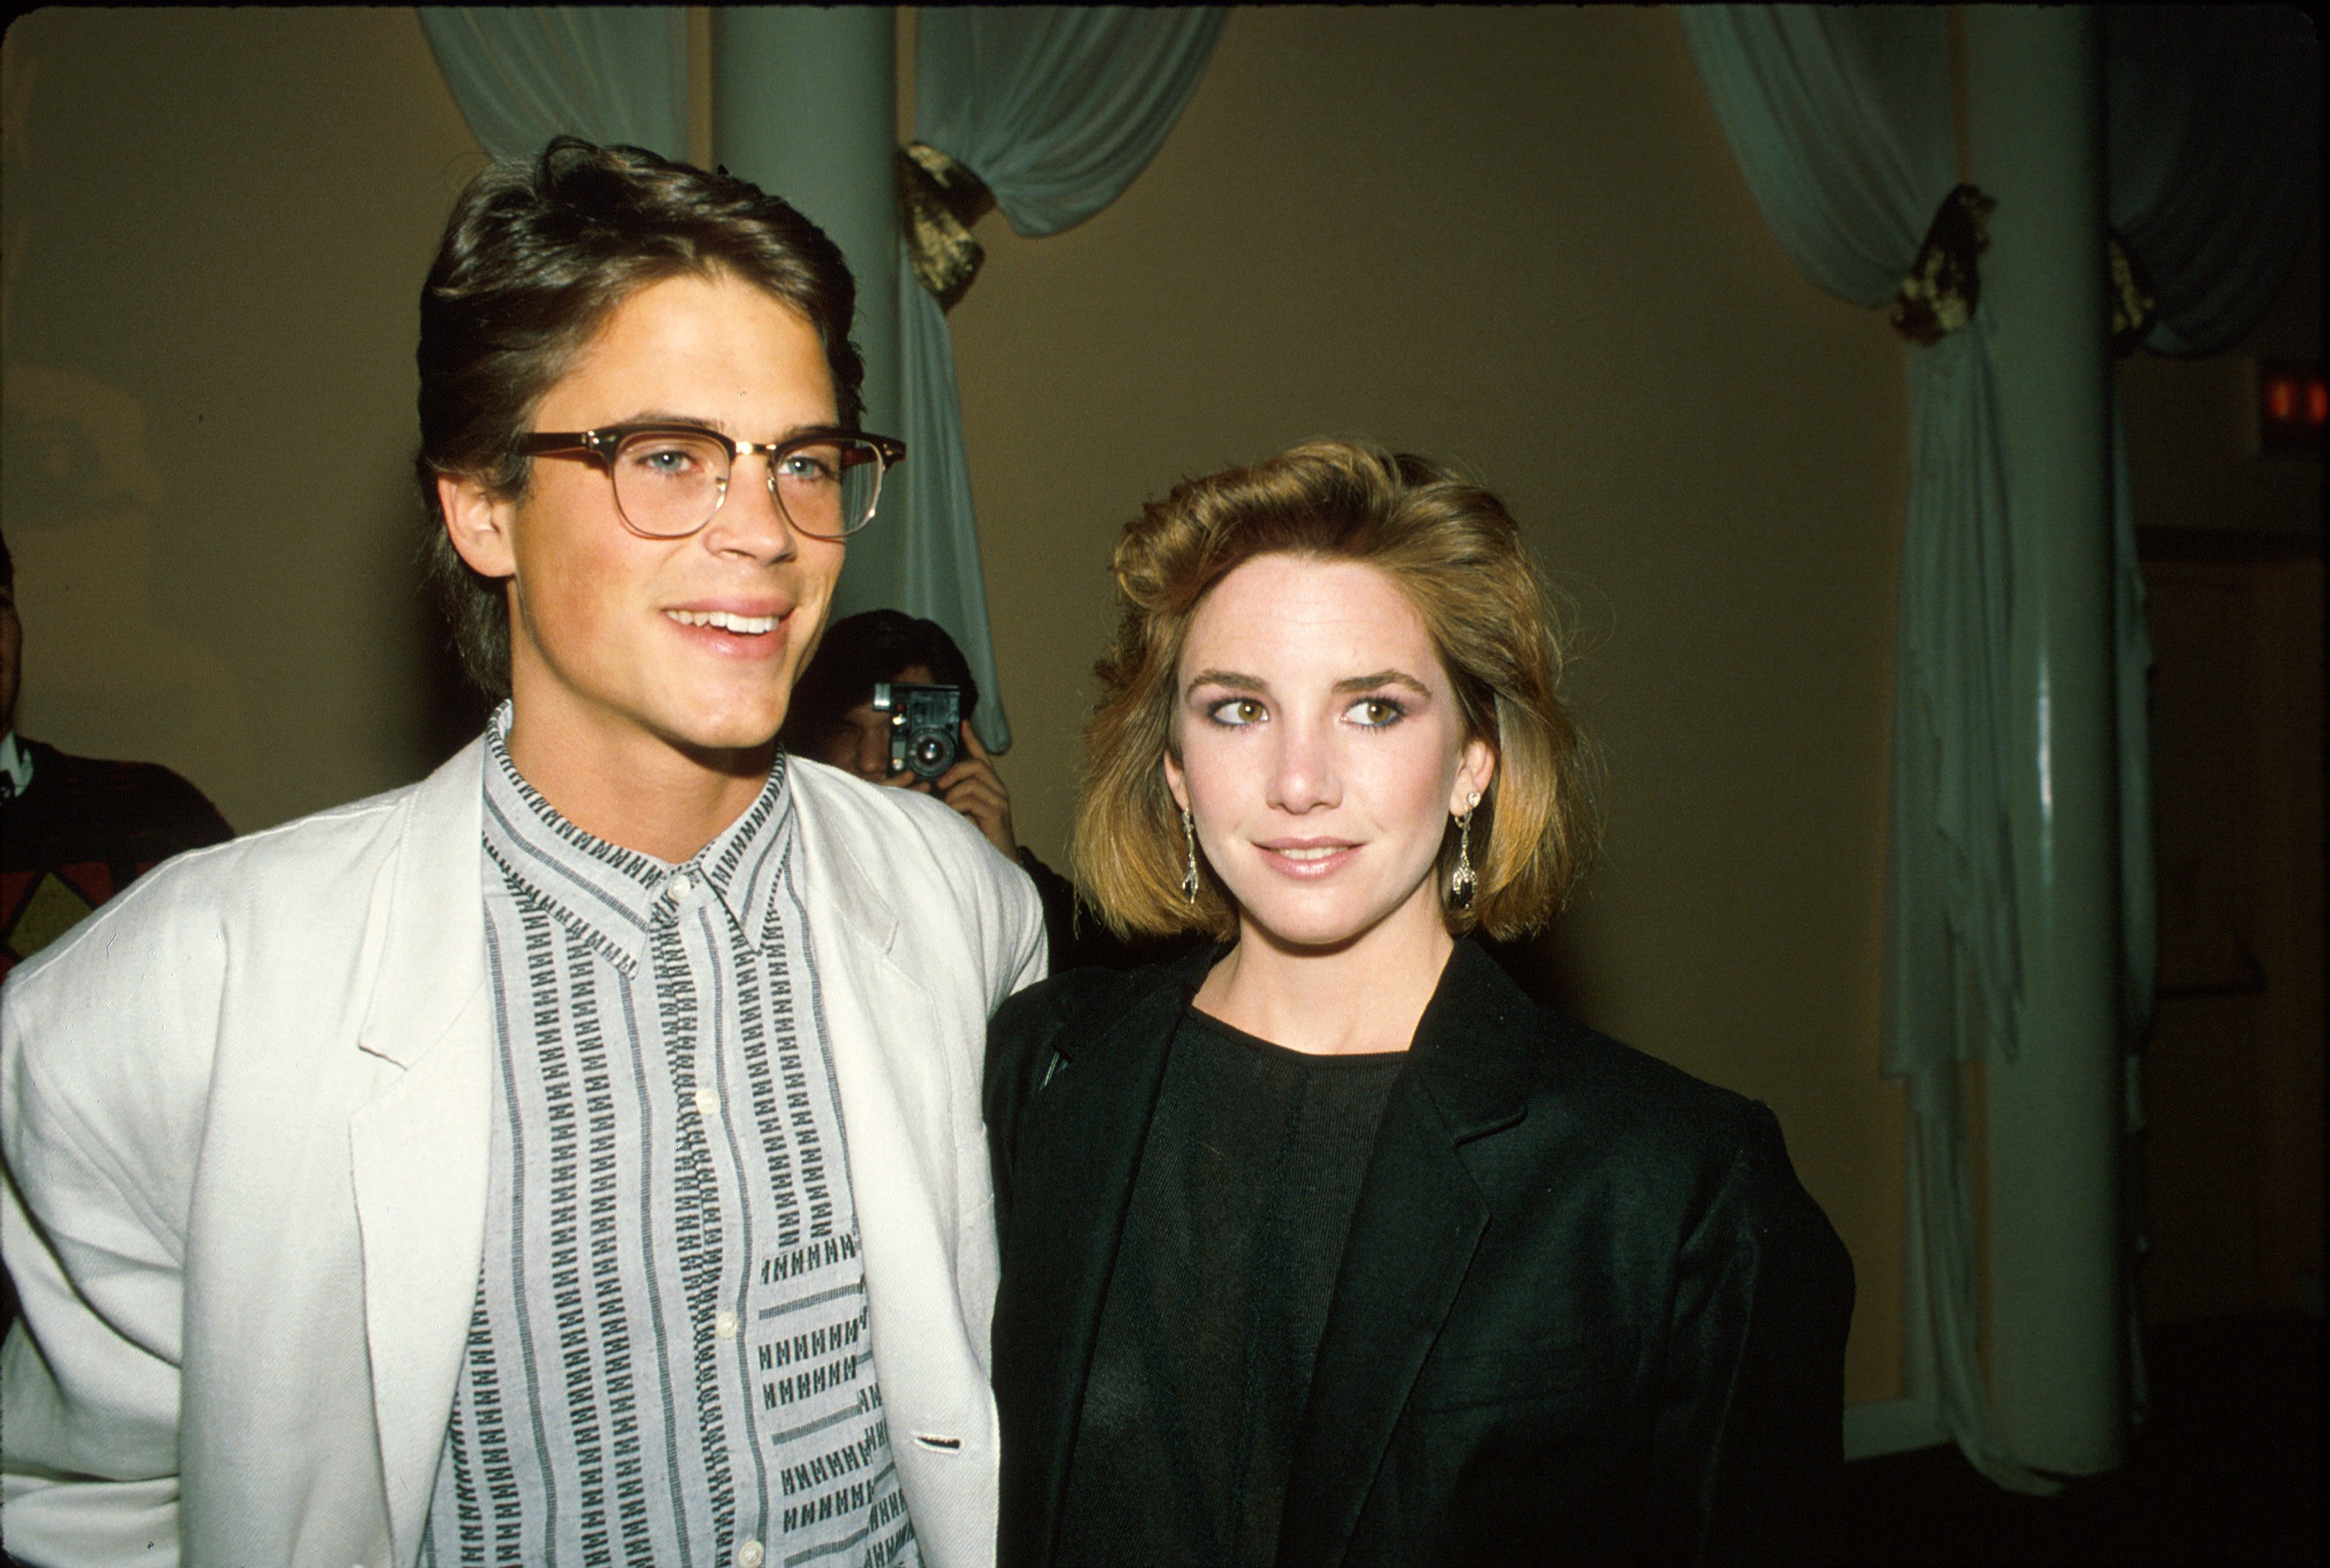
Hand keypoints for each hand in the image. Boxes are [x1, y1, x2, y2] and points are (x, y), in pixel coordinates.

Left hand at [927, 722, 1016, 858]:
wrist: (998, 862)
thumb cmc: (978, 838)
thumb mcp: (964, 812)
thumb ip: (955, 796)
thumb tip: (936, 785)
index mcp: (990, 786)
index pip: (982, 756)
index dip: (972, 738)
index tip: (963, 723)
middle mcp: (998, 790)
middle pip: (976, 764)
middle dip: (954, 771)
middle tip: (940, 784)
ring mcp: (1000, 800)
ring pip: (972, 781)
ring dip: (953, 794)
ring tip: (947, 809)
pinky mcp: (997, 813)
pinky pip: (971, 799)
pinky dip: (957, 806)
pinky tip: (954, 817)